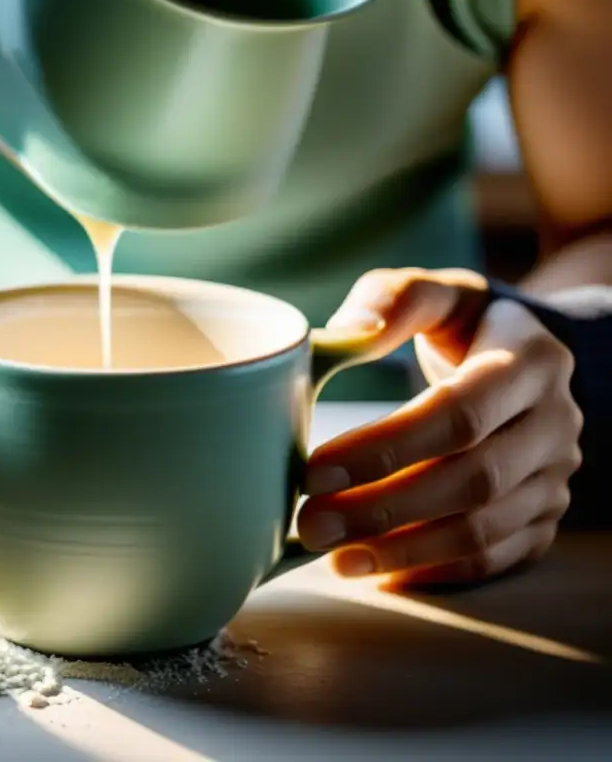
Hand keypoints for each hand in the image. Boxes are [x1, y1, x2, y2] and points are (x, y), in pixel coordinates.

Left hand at [296, 268, 582, 585]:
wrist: (523, 358)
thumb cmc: (461, 325)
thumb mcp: (434, 294)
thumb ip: (392, 299)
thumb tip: (346, 332)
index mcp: (531, 360)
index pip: (457, 413)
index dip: (385, 448)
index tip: (314, 471)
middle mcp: (555, 423)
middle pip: (471, 480)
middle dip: (384, 510)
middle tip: (311, 525)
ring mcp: (555, 477)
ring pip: (483, 529)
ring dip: (402, 550)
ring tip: (332, 557)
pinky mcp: (543, 517)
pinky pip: (493, 558)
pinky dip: (433, 570)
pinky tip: (376, 571)